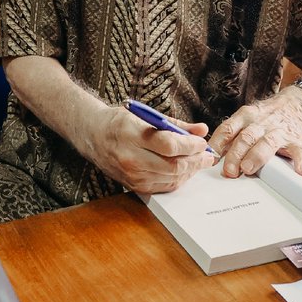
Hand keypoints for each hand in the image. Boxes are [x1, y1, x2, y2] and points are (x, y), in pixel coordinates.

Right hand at [87, 104, 214, 193]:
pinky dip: (178, 178)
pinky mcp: (135, 186)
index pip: (168, 145)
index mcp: (131, 134)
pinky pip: (164, 186)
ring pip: (171, 178)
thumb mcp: (144, 115)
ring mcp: (132, 175)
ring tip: (198, 161)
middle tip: (207, 154)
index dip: (190, 145)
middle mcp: (130, 158)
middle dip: (195, 161)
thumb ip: (175, 124)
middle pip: (172, 165)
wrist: (93, 136)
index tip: (201, 141)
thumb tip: (201, 130)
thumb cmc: (119, 122)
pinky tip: (183, 169)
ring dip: (189, 171)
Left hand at [210, 87, 301, 178]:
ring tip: (248, 169)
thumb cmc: (271, 113)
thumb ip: (235, 132)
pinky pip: (298, 152)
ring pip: (266, 142)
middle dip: (234, 154)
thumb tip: (214, 153)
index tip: (210, 158)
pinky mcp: (297, 139)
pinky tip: (300, 172)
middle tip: (228, 171)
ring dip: (256, 156)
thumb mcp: (250, 117)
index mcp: (246, 115)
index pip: (227, 128)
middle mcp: (261, 122)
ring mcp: (279, 130)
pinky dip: (299, 162)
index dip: (217, 144)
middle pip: (245, 137)